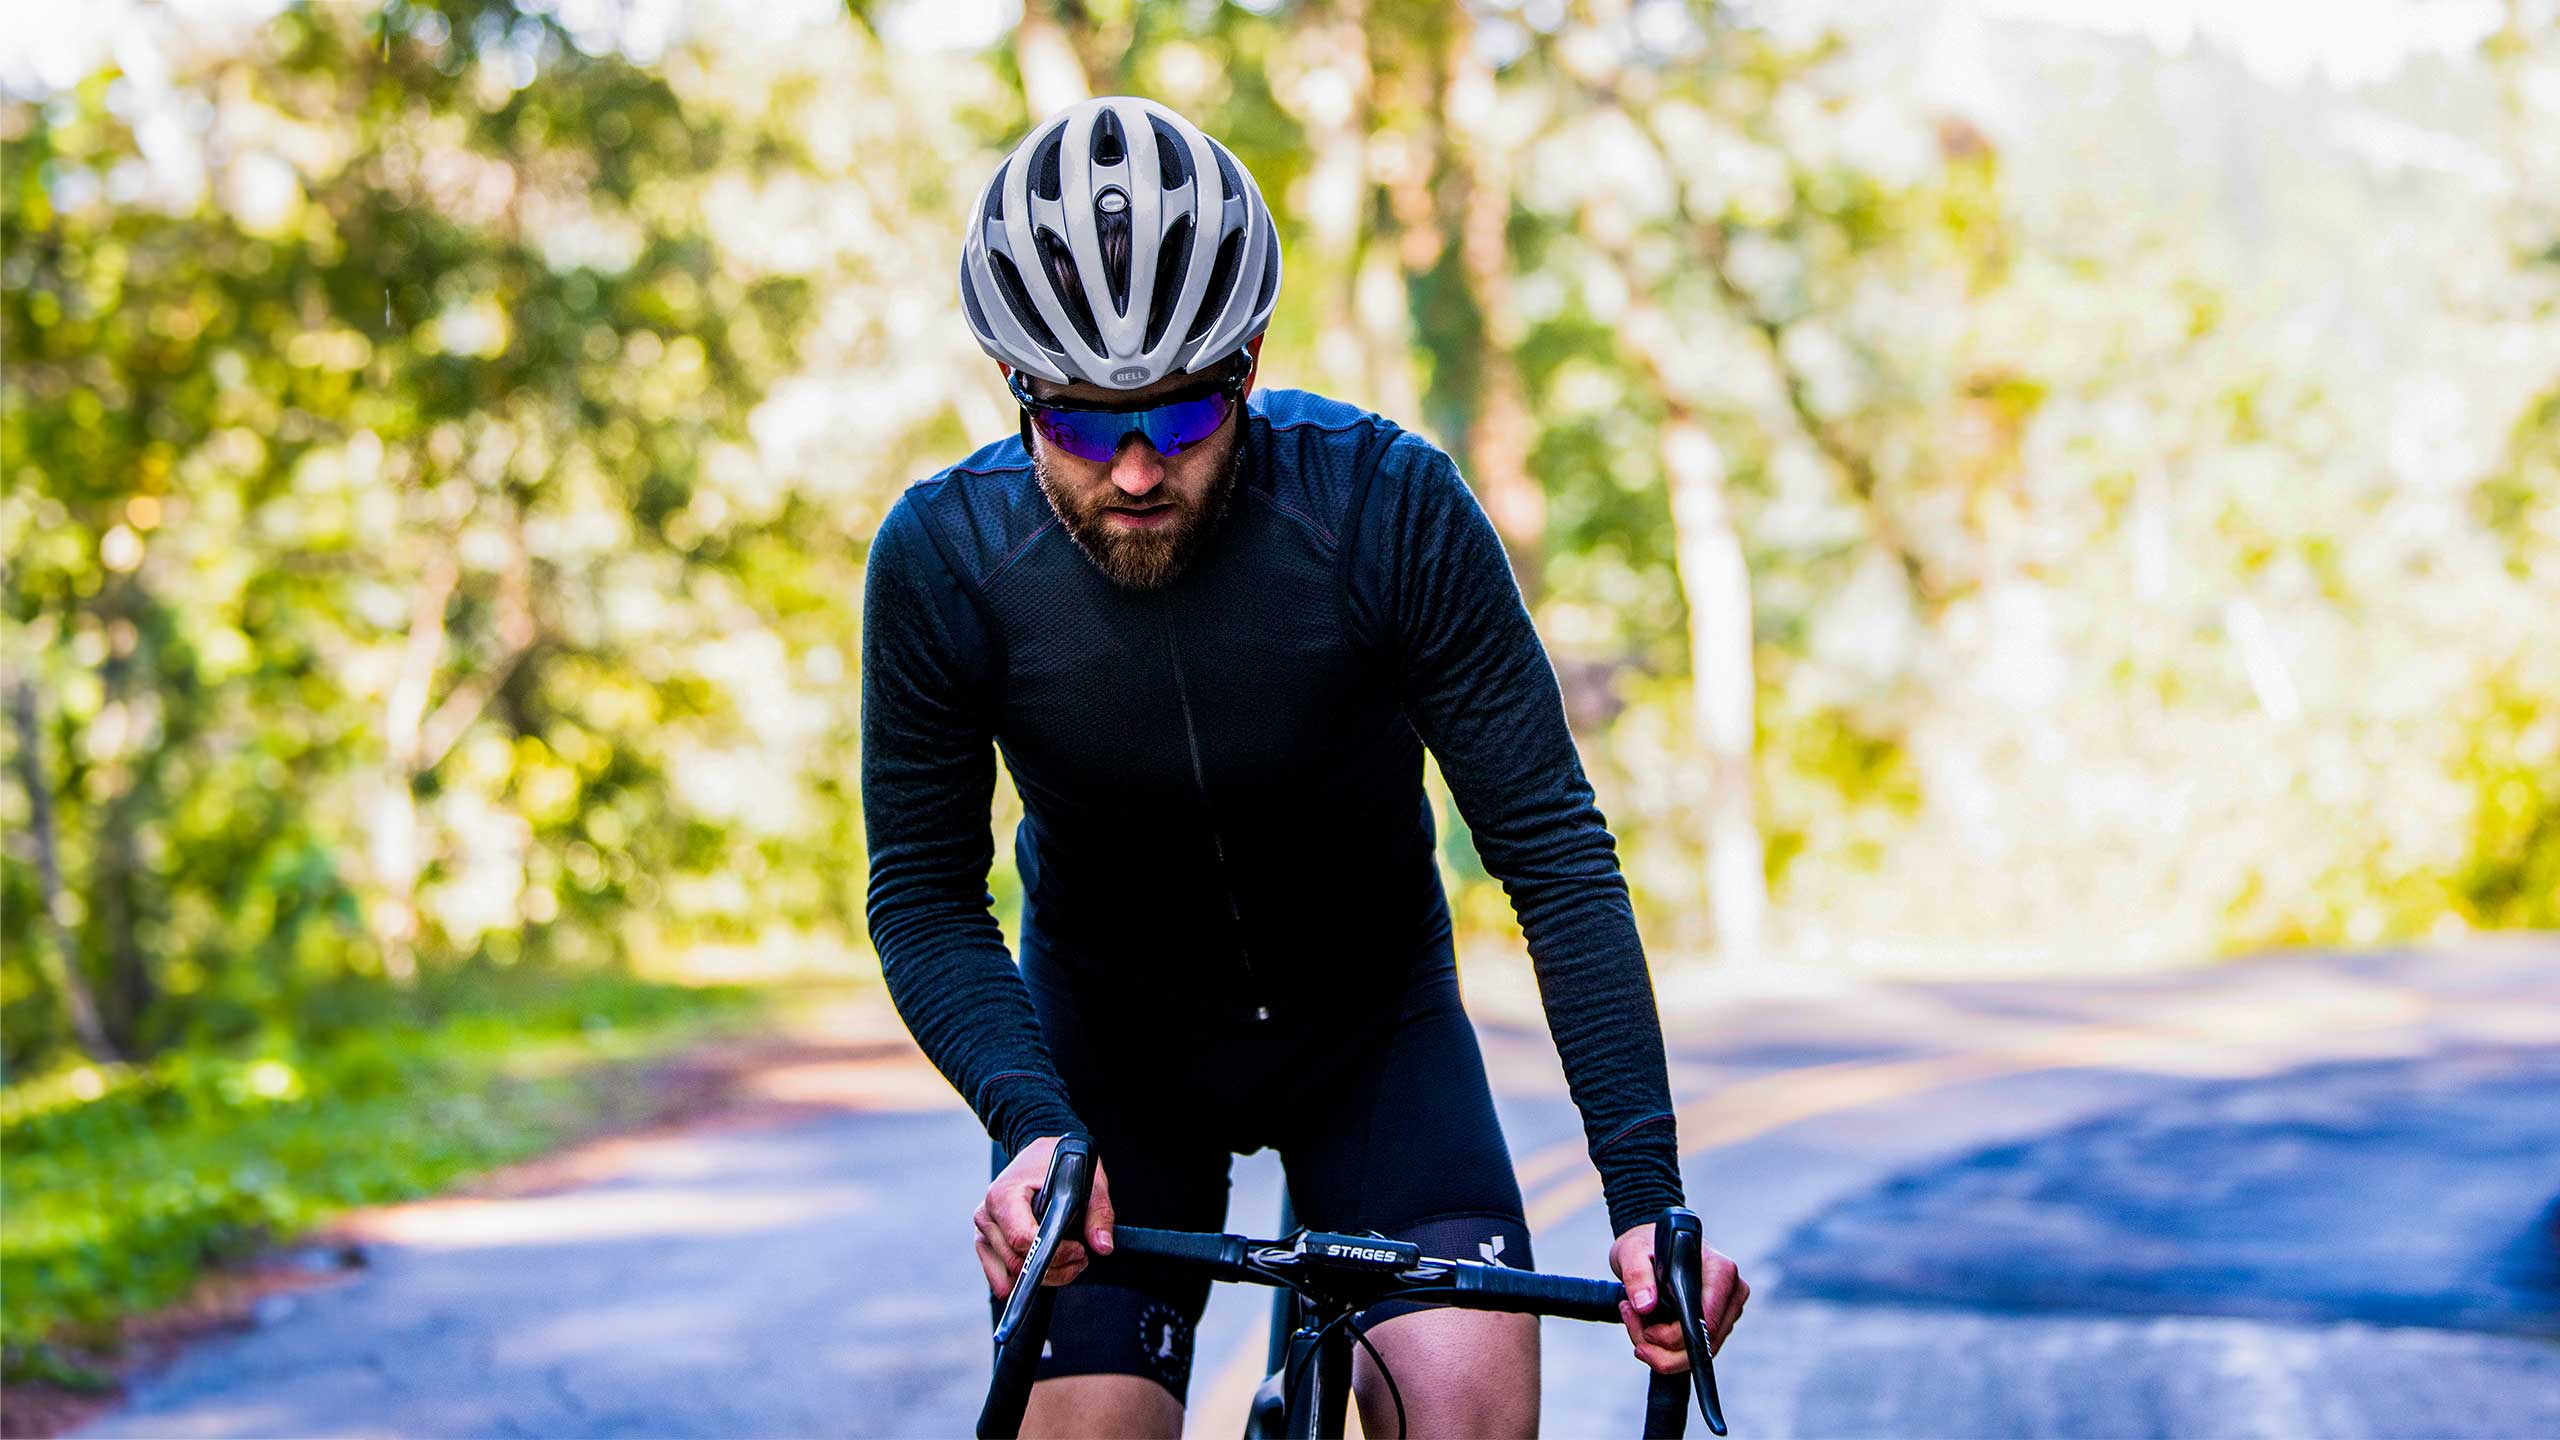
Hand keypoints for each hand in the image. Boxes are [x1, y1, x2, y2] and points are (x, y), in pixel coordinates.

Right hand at [975, 1135, 1116, 1301]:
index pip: (1022, 1238)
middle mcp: (988, 1213)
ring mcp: (984, 1230)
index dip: (1055, 1253)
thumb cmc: (1059, 1163)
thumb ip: (1098, 1214)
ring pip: (1011, 1273)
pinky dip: (1026, 1278)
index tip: (1080, 1250)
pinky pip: (1000, 1274)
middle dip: (1055, 1268)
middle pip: (1017, 1261)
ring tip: (1070, 1260)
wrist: (1039, 1152)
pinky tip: (1050, 1270)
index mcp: (1004, 1195)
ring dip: (1045, 1276)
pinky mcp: (986, 1242)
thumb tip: (1102, 1246)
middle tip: (1082, 1256)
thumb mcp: (1088, 1181)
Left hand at [1609, 1223, 1747, 1374]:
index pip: (1707, 1321)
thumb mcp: (1631, 1252)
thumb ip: (1636, 1275)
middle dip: (1662, 1349)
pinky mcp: (1716, 1323)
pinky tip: (1645, 1325)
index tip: (1646, 1331)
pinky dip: (1665, 1349)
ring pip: (1697, 1353)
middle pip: (1705, 1344)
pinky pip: (1692, 1351)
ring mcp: (1726, 1310)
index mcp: (1720, 1270)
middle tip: (1632, 1323)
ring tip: (1634, 1317)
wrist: (1648, 1247)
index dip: (1674, 1337)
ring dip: (1660, 1350)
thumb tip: (1645, 1306)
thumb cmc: (1644, 1246)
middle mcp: (1731, 1292)